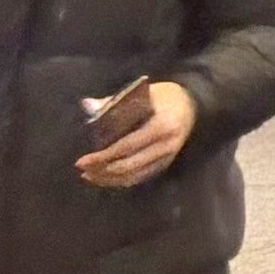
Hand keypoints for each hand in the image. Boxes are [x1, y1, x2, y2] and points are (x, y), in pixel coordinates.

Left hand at [73, 79, 197, 189]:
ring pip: (134, 176)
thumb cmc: (164, 97)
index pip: (126, 147)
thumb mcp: (142, 93)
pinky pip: (141, 176)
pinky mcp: (166, 163)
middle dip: (102, 171)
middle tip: (82, 169)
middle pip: (128, 166)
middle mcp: (166, 145)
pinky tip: (107, 178)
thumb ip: (114, 101)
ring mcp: (168, 156)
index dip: (102, 157)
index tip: (81, 161)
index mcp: (160, 126)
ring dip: (110, 179)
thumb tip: (87, 105)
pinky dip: (122, 180)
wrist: (193, 104)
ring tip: (90, 176)